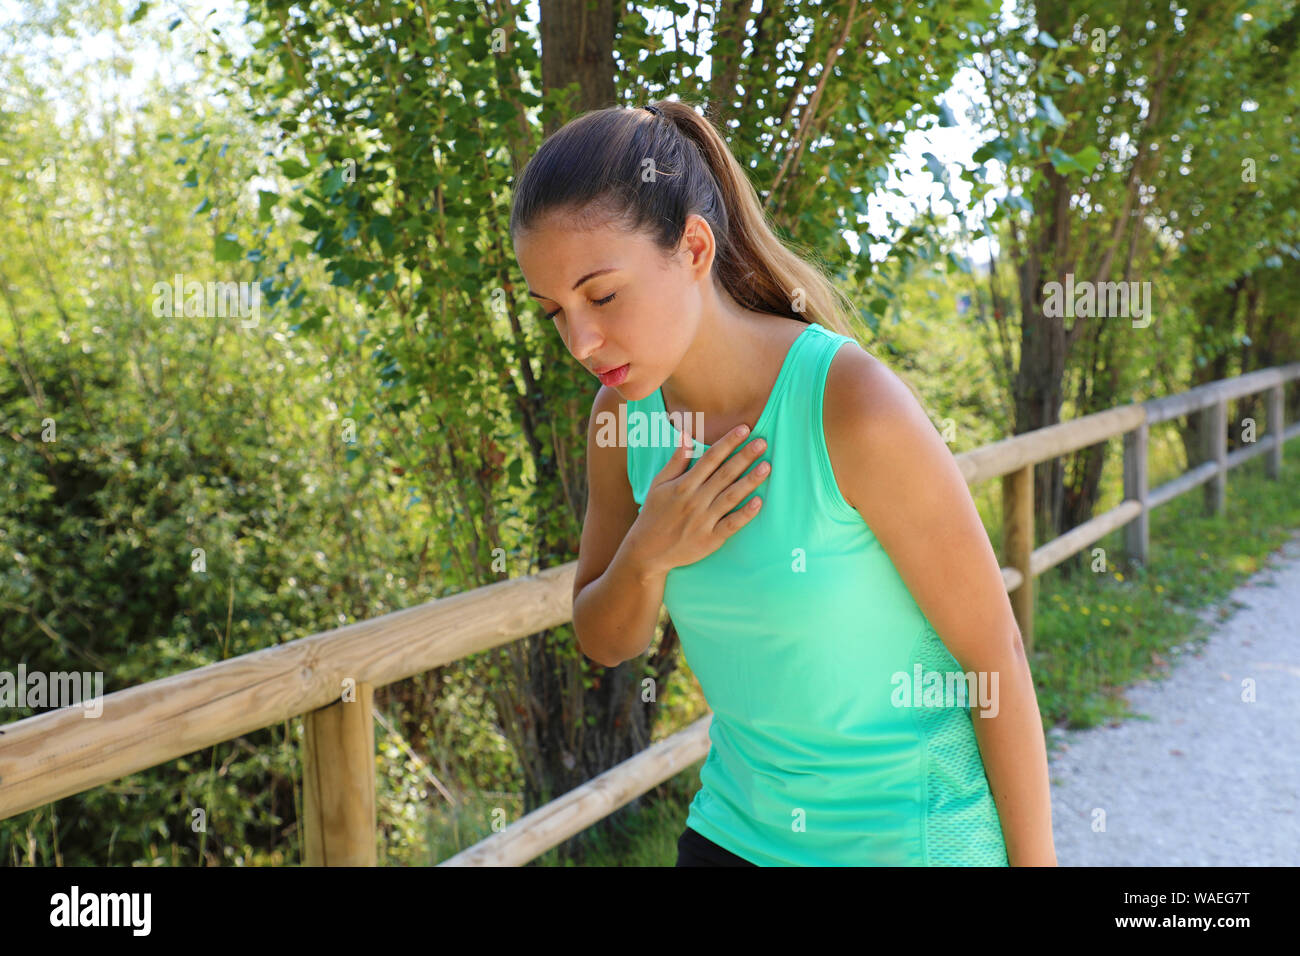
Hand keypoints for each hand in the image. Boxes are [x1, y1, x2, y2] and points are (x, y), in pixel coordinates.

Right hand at [625, 413, 770, 576]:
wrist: (647, 551)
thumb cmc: (653, 514)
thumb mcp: (658, 484)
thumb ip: (676, 461)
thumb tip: (686, 436)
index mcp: (683, 484)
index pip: (710, 458)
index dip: (728, 442)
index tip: (744, 429)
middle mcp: (695, 500)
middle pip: (724, 474)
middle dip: (744, 456)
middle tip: (762, 442)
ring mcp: (703, 520)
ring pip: (731, 496)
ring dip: (750, 481)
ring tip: (766, 466)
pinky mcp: (710, 539)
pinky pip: (731, 524)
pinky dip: (745, 513)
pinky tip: (759, 502)